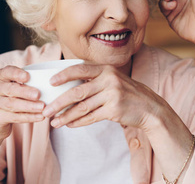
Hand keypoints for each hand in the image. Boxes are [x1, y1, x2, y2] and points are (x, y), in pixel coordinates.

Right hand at [0, 66, 44, 140]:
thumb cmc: (12, 97)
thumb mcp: (16, 86)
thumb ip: (27, 82)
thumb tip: (51, 82)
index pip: (7, 72)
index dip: (17, 74)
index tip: (28, 77)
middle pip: (9, 89)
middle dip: (25, 92)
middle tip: (38, 94)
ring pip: (11, 104)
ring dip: (29, 106)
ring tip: (42, 107)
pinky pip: (14, 117)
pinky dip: (29, 117)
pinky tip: (40, 117)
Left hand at [42, 64, 169, 131]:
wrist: (149, 107)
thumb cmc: (127, 93)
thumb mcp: (113, 80)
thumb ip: (95, 80)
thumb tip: (67, 88)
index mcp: (106, 69)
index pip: (80, 69)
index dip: (63, 75)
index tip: (50, 82)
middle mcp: (109, 80)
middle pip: (77, 91)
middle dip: (58, 102)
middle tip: (45, 110)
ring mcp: (112, 95)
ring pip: (82, 107)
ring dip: (65, 116)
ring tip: (53, 122)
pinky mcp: (114, 110)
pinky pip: (91, 117)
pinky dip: (78, 122)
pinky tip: (69, 125)